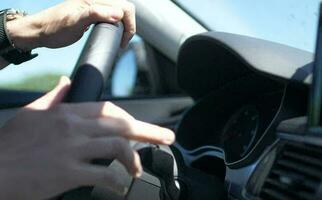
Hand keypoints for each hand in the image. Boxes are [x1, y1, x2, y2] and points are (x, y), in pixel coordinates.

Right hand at [0, 77, 174, 199]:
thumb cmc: (11, 144)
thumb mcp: (32, 114)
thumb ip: (53, 97)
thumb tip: (66, 83)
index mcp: (67, 112)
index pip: (109, 109)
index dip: (130, 118)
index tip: (142, 126)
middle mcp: (74, 127)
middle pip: (122, 124)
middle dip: (150, 131)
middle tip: (168, 138)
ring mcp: (72, 149)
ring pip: (118, 146)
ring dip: (134, 159)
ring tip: (137, 170)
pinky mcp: (67, 173)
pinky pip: (103, 174)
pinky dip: (116, 181)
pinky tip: (119, 186)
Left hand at [7, 0, 135, 50]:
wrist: (40, 31)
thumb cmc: (55, 28)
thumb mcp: (75, 22)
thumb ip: (96, 14)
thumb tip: (118, 14)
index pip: (125, 8)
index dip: (129, 25)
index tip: (122, 42)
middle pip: (125, 8)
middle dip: (129, 26)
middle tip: (122, 42)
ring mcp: (94, 5)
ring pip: (120, 12)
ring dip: (124, 25)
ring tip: (119, 40)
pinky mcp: (92, 12)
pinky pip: (112, 15)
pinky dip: (117, 25)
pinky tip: (112, 34)